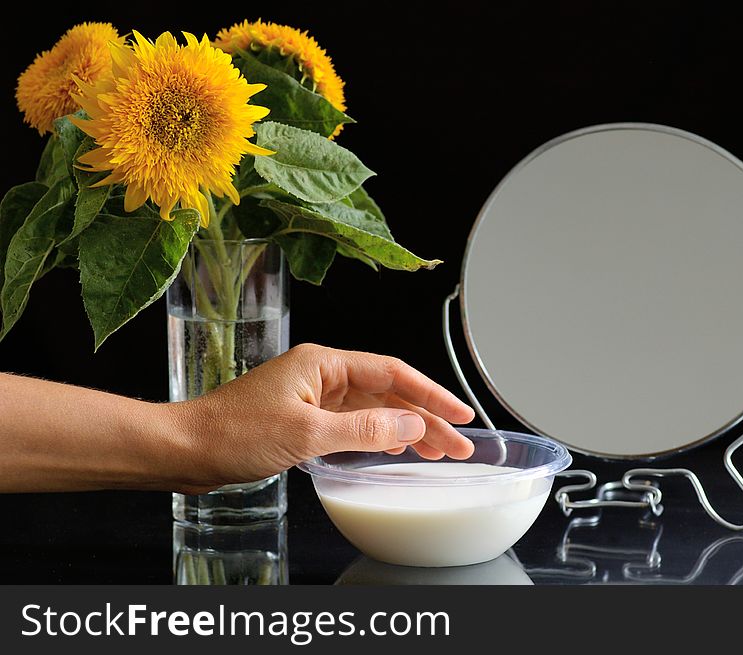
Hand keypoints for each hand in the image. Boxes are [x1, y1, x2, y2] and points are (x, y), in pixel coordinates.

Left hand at [169, 343, 475, 490]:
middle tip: (458, 444)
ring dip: (406, 429)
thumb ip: (364, 428)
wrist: (186, 450)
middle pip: (388, 393)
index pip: (392, 373)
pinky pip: (354, 424)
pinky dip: (379, 436)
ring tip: (437, 451)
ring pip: (374, 410)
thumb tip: (411, 424)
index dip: (431, 394)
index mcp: (323, 364)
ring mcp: (313, 398)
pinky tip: (395, 448)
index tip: (460, 414)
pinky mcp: (304, 420)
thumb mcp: (307, 433)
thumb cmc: (232, 433)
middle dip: (425, 418)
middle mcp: (321, 375)